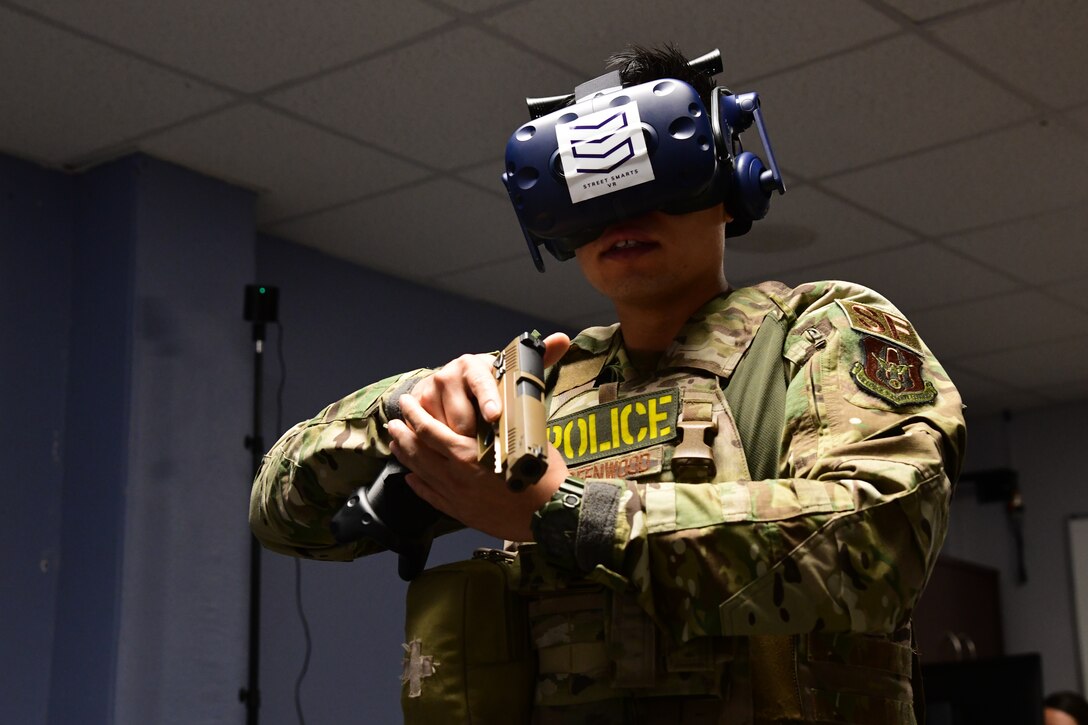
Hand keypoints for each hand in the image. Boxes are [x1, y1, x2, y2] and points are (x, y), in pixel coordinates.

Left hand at [388, 394, 568, 540]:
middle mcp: (455, 474)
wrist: (551, 513)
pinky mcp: (462, 512)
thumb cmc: (541, 474)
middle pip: (418, 452)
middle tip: (393, 423)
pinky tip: (410, 480)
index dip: (414, 416)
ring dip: (405, 457)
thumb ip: (496, 427)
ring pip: (421, 474)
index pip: (429, 430)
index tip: (406, 405)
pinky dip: (418, 486)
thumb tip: (489, 411)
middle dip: (402, 435)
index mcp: (468, 453)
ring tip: (396, 445)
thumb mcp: (521, 438)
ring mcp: (456, 496)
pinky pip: (431, 497)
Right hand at [409, 333, 571, 434]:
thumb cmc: (487, 384)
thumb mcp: (509, 372)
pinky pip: (430, 435)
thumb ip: (537, 358)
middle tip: (490, 445)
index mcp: (474, 365)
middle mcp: (449, 374)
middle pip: (463, 417)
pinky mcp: (417, 408)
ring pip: (447, 430)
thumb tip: (562, 339)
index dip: (488, 400)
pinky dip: (444, 443)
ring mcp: (429, 391)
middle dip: (477, 436)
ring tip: (474, 444)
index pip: (482, 382)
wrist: (449, 386)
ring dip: (461, 442)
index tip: (495, 415)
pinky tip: (455, 443)